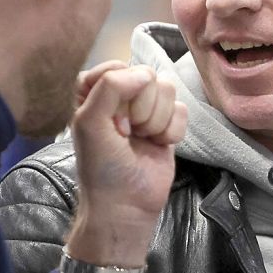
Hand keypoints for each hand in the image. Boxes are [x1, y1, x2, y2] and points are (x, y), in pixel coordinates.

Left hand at [65, 64, 187, 266]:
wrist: (126, 205)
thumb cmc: (101, 167)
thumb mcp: (90, 123)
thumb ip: (111, 87)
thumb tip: (146, 73)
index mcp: (94, 90)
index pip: (116, 67)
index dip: (119, 92)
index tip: (111, 121)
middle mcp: (122, 96)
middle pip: (147, 76)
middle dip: (140, 109)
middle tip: (126, 134)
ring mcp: (147, 109)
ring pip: (167, 90)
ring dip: (155, 121)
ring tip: (141, 140)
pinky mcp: (168, 124)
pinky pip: (181, 110)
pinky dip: (171, 131)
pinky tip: (157, 145)